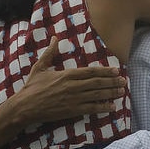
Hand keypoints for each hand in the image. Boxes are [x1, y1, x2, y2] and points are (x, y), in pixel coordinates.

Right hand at [8, 36, 126, 124]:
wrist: (25, 106)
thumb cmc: (32, 87)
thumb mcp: (40, 67)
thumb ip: (50, 53)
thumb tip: (54, 38)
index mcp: (67, 74)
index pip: (91, 71)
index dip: (105, 71)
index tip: (116, 70)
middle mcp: (73, 86)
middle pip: (97, 82)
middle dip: (112, 82)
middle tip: (124, 81)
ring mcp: (73, 99)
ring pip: (97, 95)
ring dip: (111, 93)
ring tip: (121, 92)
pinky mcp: (72, 110)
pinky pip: (91, 108)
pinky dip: (102, 107)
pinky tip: (111, 106)